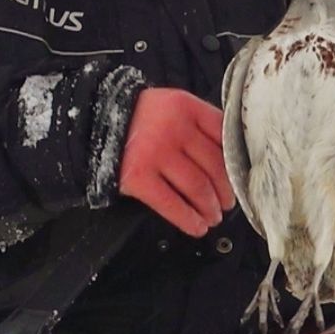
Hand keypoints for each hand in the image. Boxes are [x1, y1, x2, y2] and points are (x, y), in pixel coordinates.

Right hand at [117, 87, 234, 236]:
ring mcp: (155, 153)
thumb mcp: (172, 107)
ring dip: (210, 208)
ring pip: (198, 188)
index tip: (240, 177)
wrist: (94, 123)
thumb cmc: (140, 119)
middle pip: (215, 166)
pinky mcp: (138, 177)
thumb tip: (231, 157)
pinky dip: (188, 220)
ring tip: (213, 216)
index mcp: (186, 107)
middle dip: (226, 191)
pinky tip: (197, 227)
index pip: (224, 136)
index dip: (236, 161)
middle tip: (227, 203)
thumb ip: (199, 124)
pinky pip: (171, 204)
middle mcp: (173, 128)